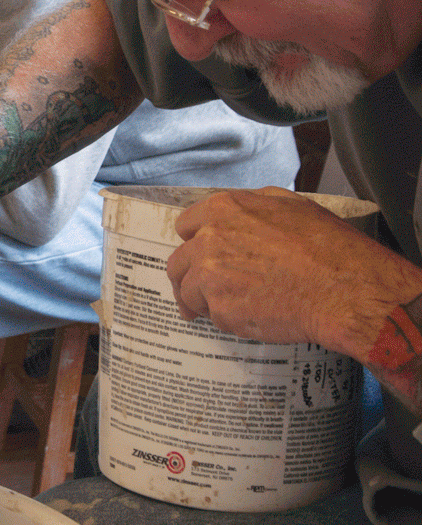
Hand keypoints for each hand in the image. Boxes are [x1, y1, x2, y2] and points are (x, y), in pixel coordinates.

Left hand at [166, 187, 421, 360]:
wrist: (346, 290)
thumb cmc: (328, 248)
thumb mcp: (289, 205)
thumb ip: (251, 208)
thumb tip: (236, 215)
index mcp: (224, 210)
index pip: (185, 226)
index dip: (193, 242)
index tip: (196, 255)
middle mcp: (209, 240)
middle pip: (178, 263)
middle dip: (187, 277)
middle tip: (195, 291)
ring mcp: (211, 276)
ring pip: (189, 292)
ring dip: (202, 302)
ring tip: (224, 309)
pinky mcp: (220, 308)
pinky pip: (214, 316)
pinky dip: (228, 319)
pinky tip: (251, 316)